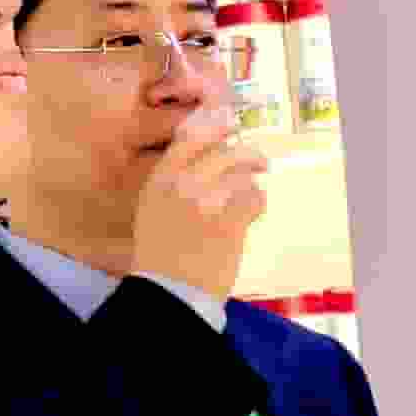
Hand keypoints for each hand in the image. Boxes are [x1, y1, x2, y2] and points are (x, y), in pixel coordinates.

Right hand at [131, 103, 270, 300]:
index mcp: (161, 179)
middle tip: (260, 161)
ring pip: (243, 173)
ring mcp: (207, 201)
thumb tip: (209, 155)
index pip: (191, 135)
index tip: (229, 122)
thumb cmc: (161, 254)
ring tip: (253, 191)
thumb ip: (176, 180)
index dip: (214, 123)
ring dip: (251, 182)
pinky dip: (258, 204)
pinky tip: (252, 213)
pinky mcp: (230, 222)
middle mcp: (183, 183)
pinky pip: (255, 198)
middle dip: (247, 153)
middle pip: (224, 150)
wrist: (169, 292)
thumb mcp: (155, 209)